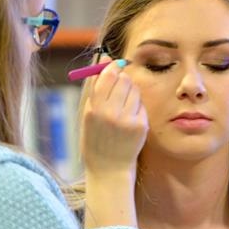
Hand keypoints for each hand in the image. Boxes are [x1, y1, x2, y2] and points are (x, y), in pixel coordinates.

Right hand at [80, 58, 147, 174]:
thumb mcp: (87, 114)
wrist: (109, 169)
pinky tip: (128, 119)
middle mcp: (111, 114)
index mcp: (94, 110)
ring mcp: (127, 120)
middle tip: (120, 83)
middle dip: (122, 77)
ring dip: (130, 92)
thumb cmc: (95, 139)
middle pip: (123, 80)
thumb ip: (94, 87)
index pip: (107, 77)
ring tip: (122, 106)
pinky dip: (136, 107)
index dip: (112, 67)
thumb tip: (105, 58)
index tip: (115, 64)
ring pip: (134, 90)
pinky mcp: (141, 126)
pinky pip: (141, 105)